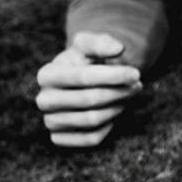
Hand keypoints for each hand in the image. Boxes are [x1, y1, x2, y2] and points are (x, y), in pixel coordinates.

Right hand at [35, 31, 142, 148]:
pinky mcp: (60, 138)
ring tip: (126, 96)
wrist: (82, 82)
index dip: (114, 75)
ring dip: (117, 107)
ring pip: (93, 120)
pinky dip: (108, 127)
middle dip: (119, 92)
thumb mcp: (91, 45)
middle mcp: (44, 100)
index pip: (84, 77)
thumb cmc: (87, 61)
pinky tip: (113, 113)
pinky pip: (92, 138)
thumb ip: (101, 42)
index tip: (135, 73)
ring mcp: (50, 121)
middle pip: (90, 100)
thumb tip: (117, 48)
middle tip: (137, 86)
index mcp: (47, 74)